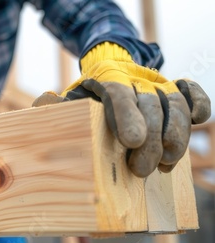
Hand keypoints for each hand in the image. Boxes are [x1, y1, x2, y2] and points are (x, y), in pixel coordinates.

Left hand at [34, 42, 210, 176]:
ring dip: (176, 136)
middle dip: (151, 141)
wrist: (108, 72)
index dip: (128, 116)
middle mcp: (136, 78)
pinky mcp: (175, 89)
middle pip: (151, 105)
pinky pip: (192, 93)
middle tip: (140, 170)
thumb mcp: (68, 100)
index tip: (132, 142)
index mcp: (106, 79)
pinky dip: (199, 105)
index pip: (119, 94)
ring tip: (165, 163)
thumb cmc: (86, 96)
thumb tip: (44, 103)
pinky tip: (196, 122)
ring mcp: (157, 83)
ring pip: (175, 105)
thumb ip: (56, 105)